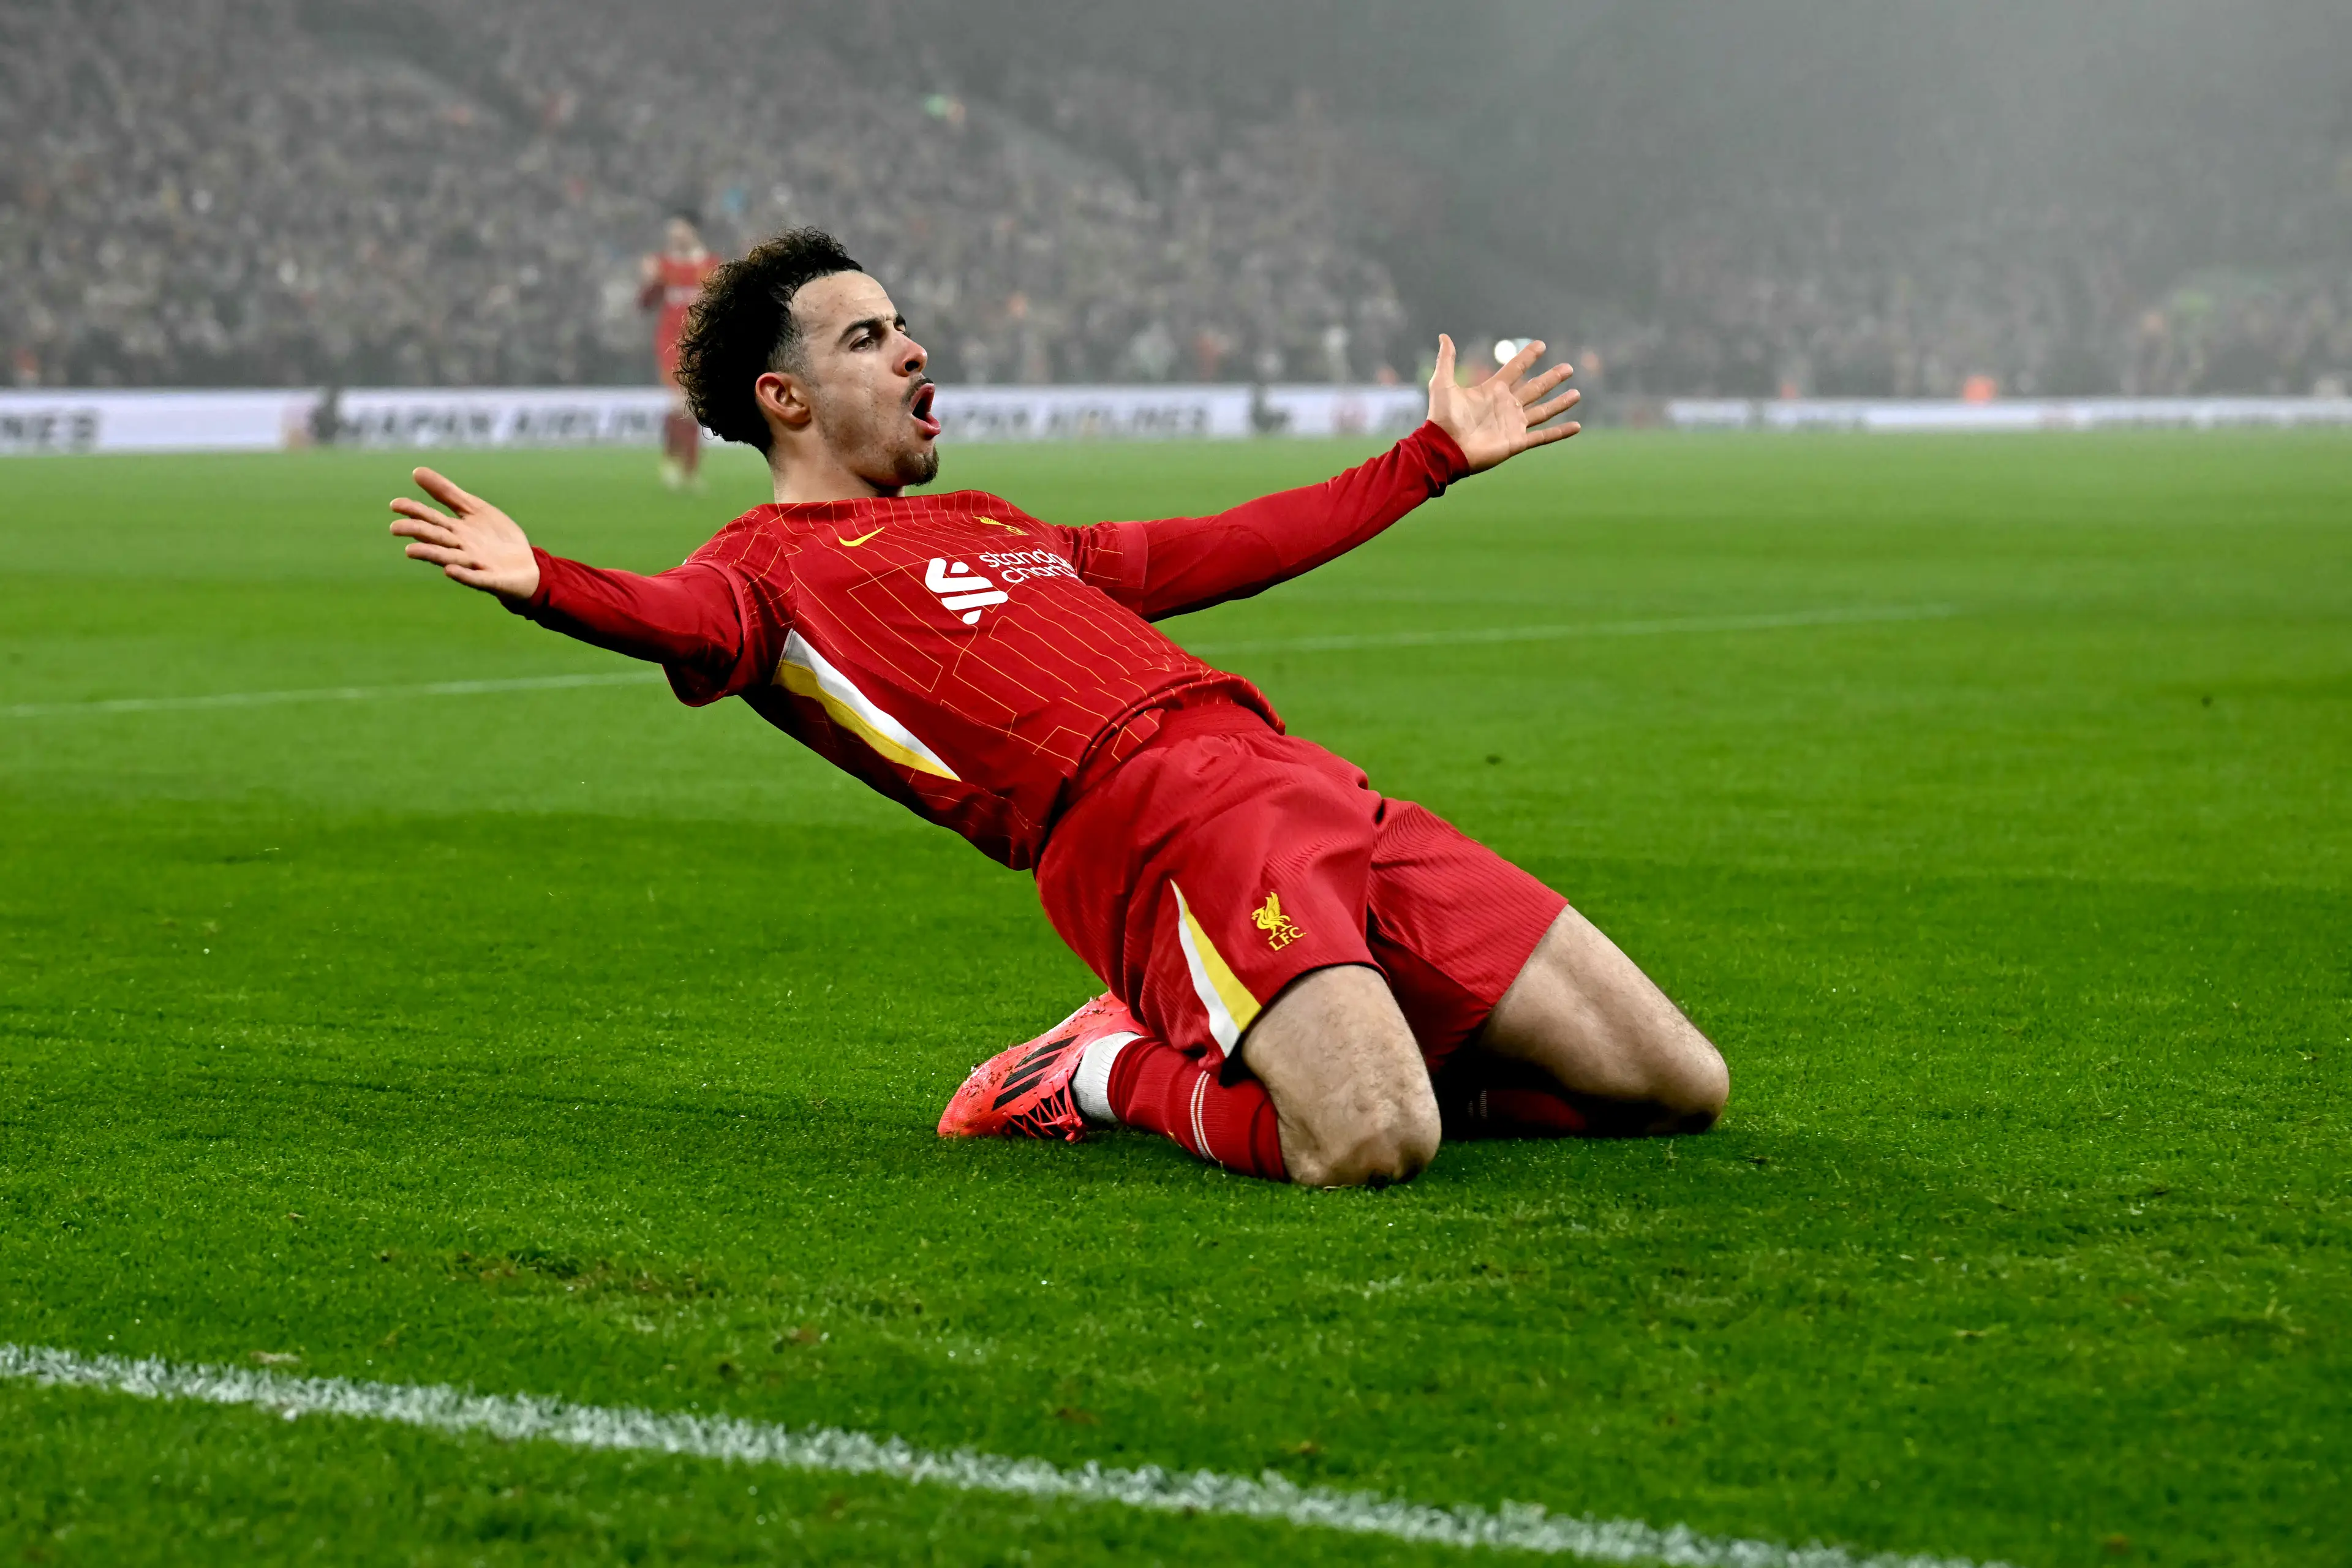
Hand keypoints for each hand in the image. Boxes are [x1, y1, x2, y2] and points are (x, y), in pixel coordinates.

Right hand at [389, 467, 539, 598]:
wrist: (528, 565)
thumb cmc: (497, 537)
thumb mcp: (474, 509)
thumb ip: (447, 493)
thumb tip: (416, 471)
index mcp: (456, 530)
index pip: (431, 518)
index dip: (414, 511)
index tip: (395, 504)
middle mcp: (461, 547)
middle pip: (436, 537)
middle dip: (416, 532)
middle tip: (395, 528)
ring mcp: (474, 564)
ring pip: (449, 558)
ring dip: (430, 554)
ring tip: (410, 550)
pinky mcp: (491, 579)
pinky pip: (475, 578)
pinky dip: (462, 574)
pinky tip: (449, 570)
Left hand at [1424, 334, 1580, 473]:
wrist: (1444, 447)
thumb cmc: (1442, 417)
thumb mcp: (1442, 384)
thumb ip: (1447, 360)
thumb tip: (1443, 336)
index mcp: (1492, 390)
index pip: (1515, 369)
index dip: (1528, 356)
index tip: (1541, 345)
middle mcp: (1506, 406)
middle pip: (1535, 388)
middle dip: (1552, 378)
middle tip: (1568, 368)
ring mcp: (1513, 424)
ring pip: (1543, 410)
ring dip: (1560, 403)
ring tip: (1576, 393)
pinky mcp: (1517, 442)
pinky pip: (1543, 437)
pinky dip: (1560, 432)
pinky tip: (1576, 426)